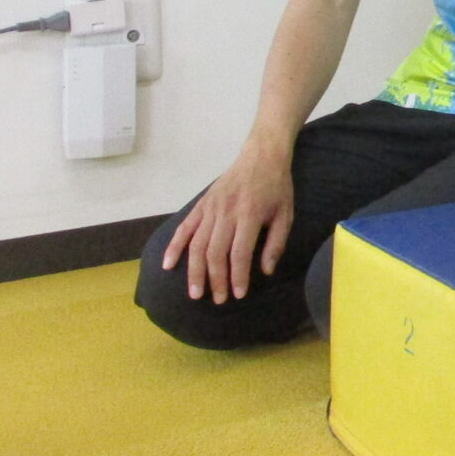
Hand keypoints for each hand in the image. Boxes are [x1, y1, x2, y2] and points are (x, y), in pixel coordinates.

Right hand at [161, 141, 293, 303]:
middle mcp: (226, 212)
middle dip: (215, 279)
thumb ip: (275, 243)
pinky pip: (184, 228)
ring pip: (197, 244)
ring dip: (194, 271)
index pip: (239, 253)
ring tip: (195, 293)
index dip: (238, 276)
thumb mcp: (285, 214)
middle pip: (215, 252)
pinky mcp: (201, 204)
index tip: (238, 294)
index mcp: (249, 214)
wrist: (261, 156)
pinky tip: (168, 265)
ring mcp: (210, 208)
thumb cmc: (277, 187)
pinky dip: (174, 247)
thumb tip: (265, 271)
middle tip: (217, 300)